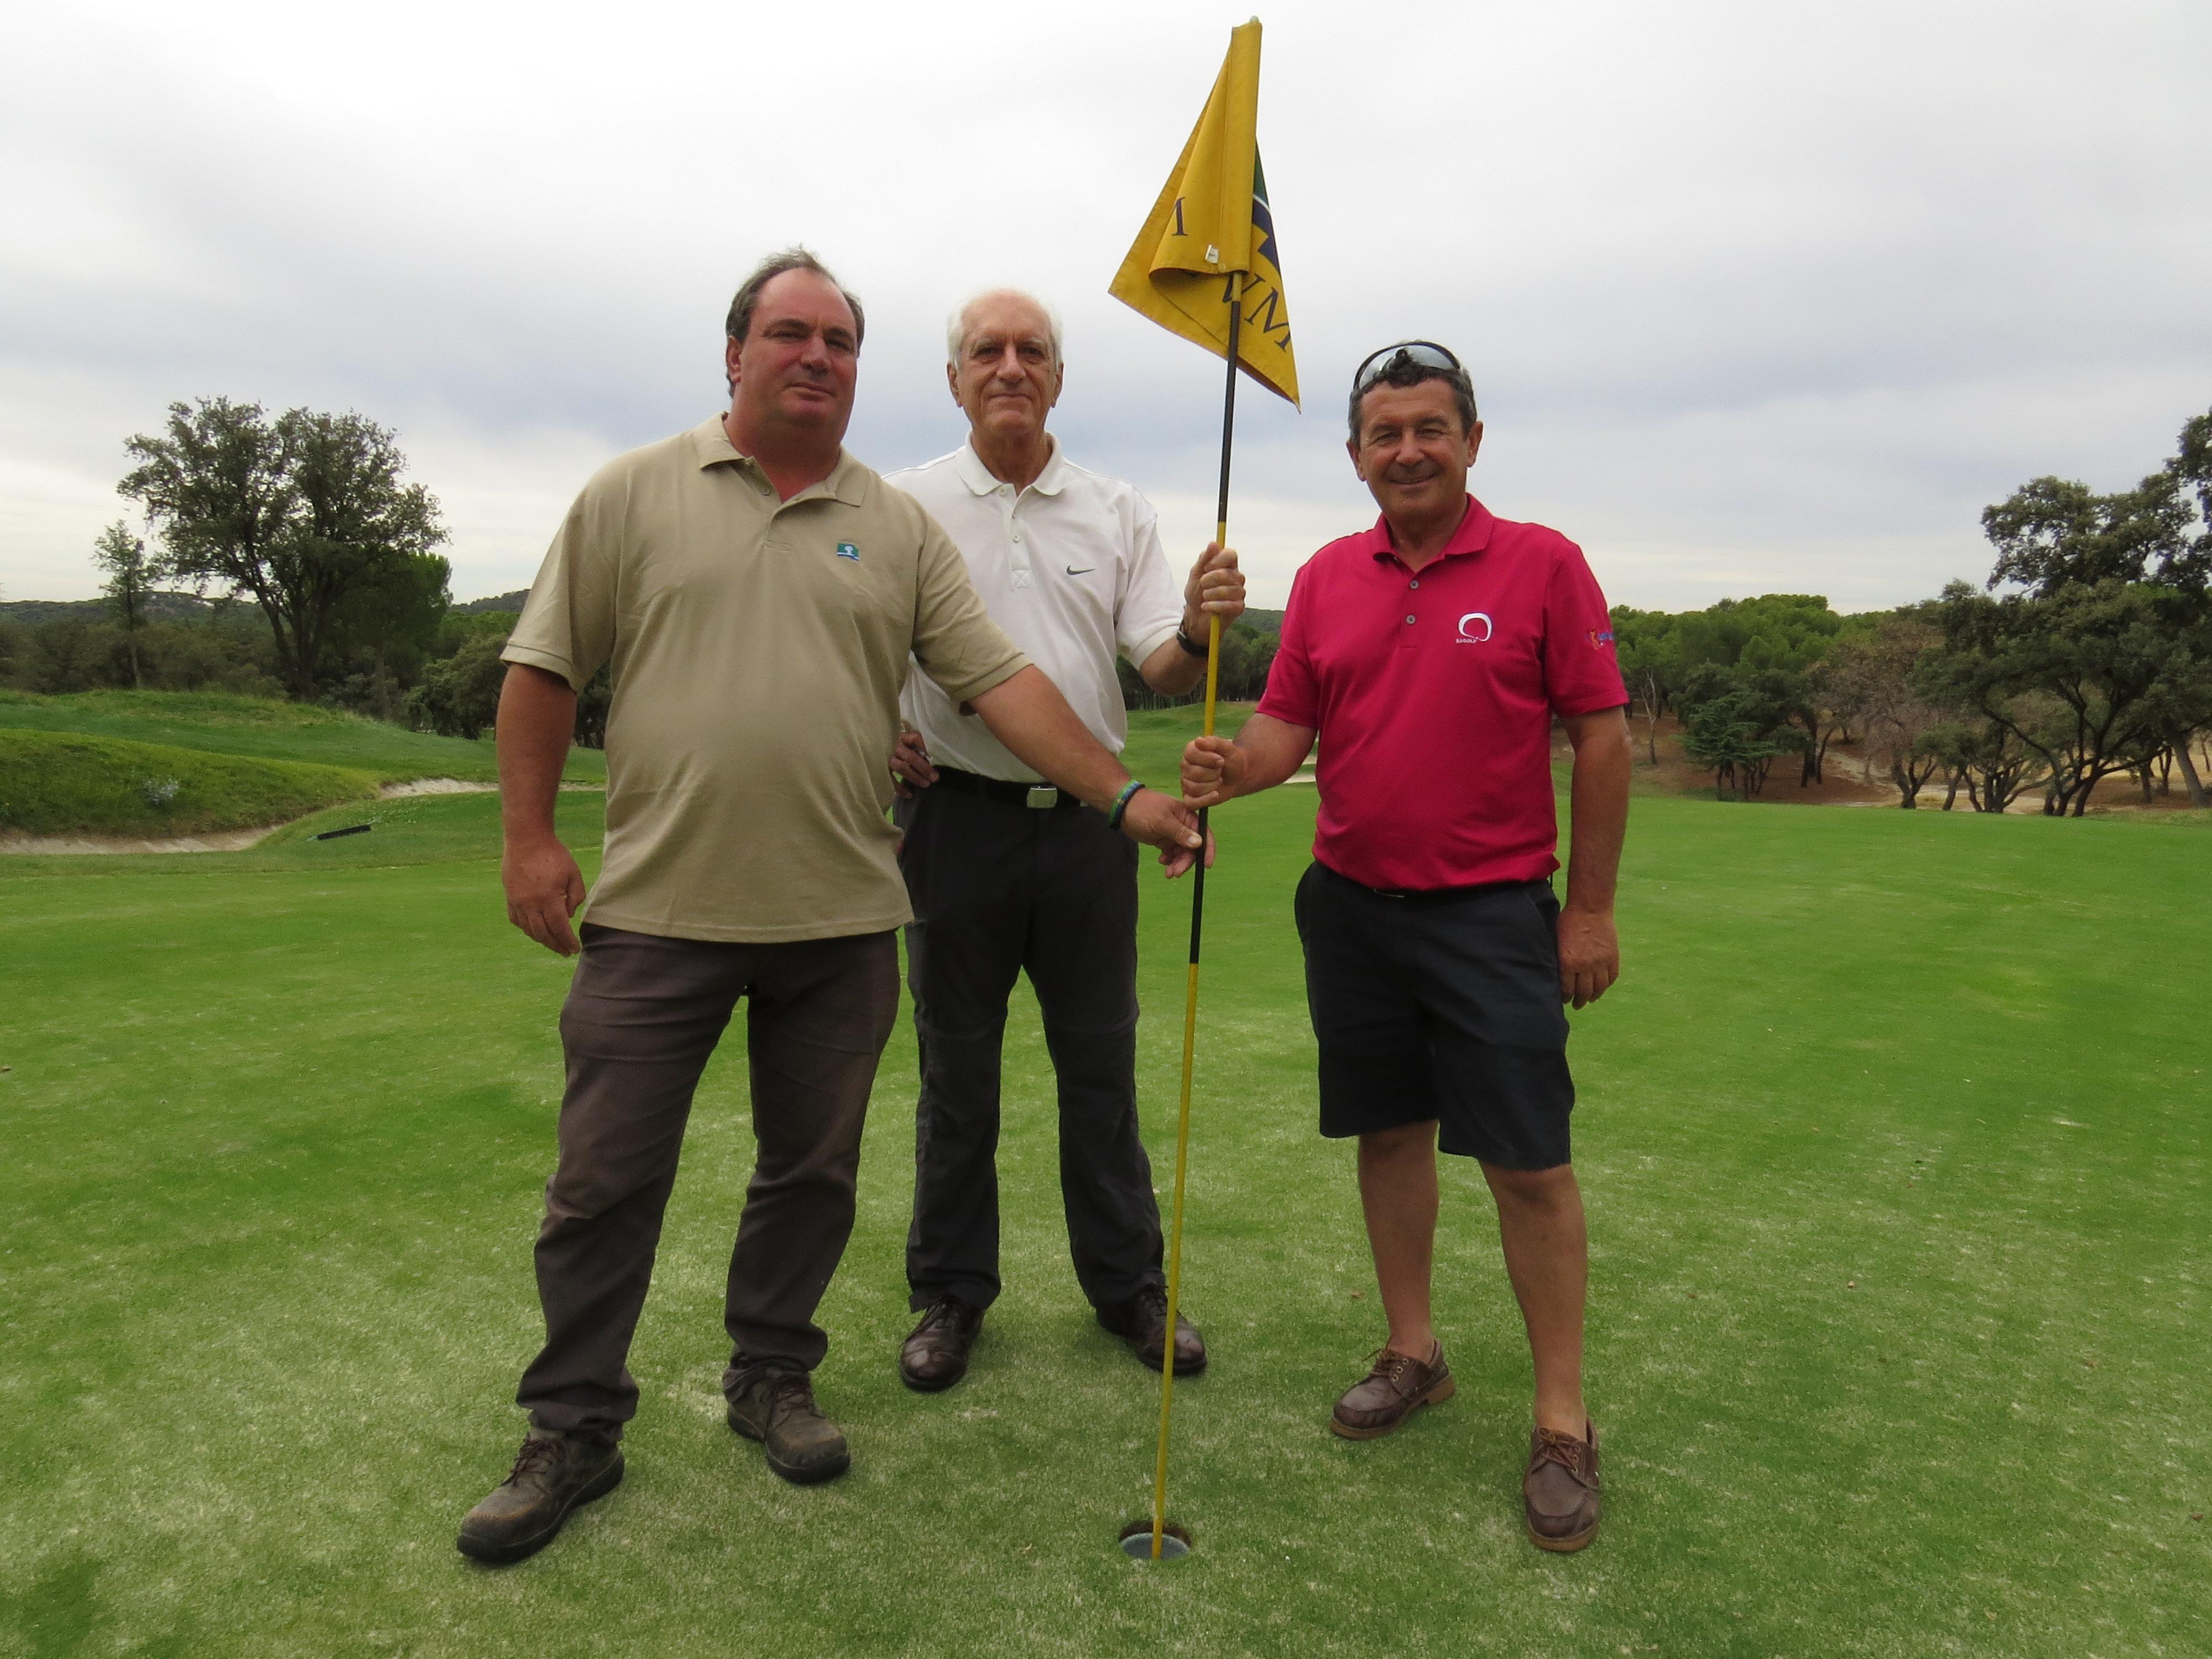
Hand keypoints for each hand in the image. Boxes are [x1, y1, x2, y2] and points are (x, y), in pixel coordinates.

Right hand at [504, 835, 586, 956]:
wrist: (526, 839)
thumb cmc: (554, 855)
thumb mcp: (573, 873)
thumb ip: (575, 897)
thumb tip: (568, 915)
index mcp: (548, 898)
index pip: (559, 928)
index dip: (567, 941)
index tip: (574, 949)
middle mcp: (530, 904)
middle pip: (543, 933)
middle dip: (555, 945)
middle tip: (564, 952)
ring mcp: (517, 901)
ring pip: (528, 929)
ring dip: (541, 939)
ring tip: (552, 943)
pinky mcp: (509, 896)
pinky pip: (516, 919)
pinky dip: (526, 928)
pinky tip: (534, 930)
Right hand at [889, 727, 936, 797]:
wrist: (890, 759)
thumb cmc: (912, 752)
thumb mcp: (918, 748)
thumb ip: (925, 750)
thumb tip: (940, 757)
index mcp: (905, 737)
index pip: (916, 739)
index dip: (926, 747)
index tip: (938, 756)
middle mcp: (895, 746)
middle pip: (908, 756)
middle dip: (923, 767)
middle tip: (935, 778)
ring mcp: (888, 758)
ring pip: (900, 767)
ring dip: (914, 776)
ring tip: (926, 784)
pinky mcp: (884, 770)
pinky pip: (890, 780)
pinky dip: (900, 788)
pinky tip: (910, 795)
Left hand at [1115, 785, 1204, 865]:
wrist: (1123, 808)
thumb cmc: (1143, 809)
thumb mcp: (1162, 821)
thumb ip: (1180, 832)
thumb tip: (1199, 843)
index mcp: (1188, 816)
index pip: (1204, 833)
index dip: (1207, 849)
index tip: (1206, 865)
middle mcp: (1184, 825)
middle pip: (1193, 847)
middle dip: (1186, 861)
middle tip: (1176, 872)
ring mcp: (1174, 834)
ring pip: (1182, 853)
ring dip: (1177, 863)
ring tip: (1169, 873)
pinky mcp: (1165, 840)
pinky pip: (1172, 853)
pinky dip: (1169, 860)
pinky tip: (1162, 861)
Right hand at [1180, 735, 1241, 808]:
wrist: (1238, 775)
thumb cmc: (1231, 759)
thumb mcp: (1227, 747)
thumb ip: (1213, 742)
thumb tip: (1198, 741)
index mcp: (1190, 751)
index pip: (1190, 755)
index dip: (1208, 759)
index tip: (1221, 760)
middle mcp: (1185, 767)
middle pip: (1194, 773)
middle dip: (1213, 773)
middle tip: (1220, 770)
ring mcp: (1186, 783)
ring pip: (1194, 787)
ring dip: (1213, 785)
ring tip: (1219, 780)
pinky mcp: (1191, 798)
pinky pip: (1191, 803)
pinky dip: (1205, 800)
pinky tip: (1215, 794)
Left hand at [1181, 542, 1244, 637]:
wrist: (1194, 617)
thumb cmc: (1196, 593)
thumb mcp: (1195, 574)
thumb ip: (1203, 559)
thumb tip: (1213, 544)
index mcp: (1228, 566)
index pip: (1231, 554)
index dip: (1218, 559)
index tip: (1206, 567)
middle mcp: (1237, 577)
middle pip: (1227, 573)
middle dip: (1209, 580)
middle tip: (1202, 585)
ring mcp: (1239, 593)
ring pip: (1228, 590)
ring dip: (1210, 594)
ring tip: (1204, 597)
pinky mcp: (1239, 607)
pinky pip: (1229, 604)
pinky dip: (1213, 606)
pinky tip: (1206, 607)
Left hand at [1555, 905, 1618, 1007]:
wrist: (1590, 907)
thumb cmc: (1568, 920)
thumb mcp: (1557, 941)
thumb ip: (1560, 959)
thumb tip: (1558, 975)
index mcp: (1569, 963)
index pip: (1567, 989)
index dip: (1565, 997)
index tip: (1564, 1000)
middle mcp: (1586, 966)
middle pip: (1584, 992)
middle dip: (1579, 1001)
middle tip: (1577, 1005)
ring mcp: (1601, 962)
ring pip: (1599, 988)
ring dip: (1594, 996)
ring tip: (1590, 1000)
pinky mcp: (1613, 957)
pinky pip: (1612, 977)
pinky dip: (1607, 985)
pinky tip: (1602, 988)